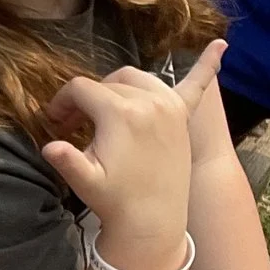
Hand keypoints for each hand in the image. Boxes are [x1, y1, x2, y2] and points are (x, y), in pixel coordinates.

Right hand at [43, 42, 221, 257]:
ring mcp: (170, 108)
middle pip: (106, 83)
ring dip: (119, 87)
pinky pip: (197, 85)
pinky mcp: (183, 119)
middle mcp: (148, 101)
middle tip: (75, 125)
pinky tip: (221, 44)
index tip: (54, 123)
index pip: (80, 89)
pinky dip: (208, 65)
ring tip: (105, 109)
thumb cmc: (115, 201)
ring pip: (137, 78)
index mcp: (120, 112)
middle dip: (86, 99)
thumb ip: (65, 159)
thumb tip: (49, 146)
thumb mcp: (85, 180)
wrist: (153, 224)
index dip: (61, 104)